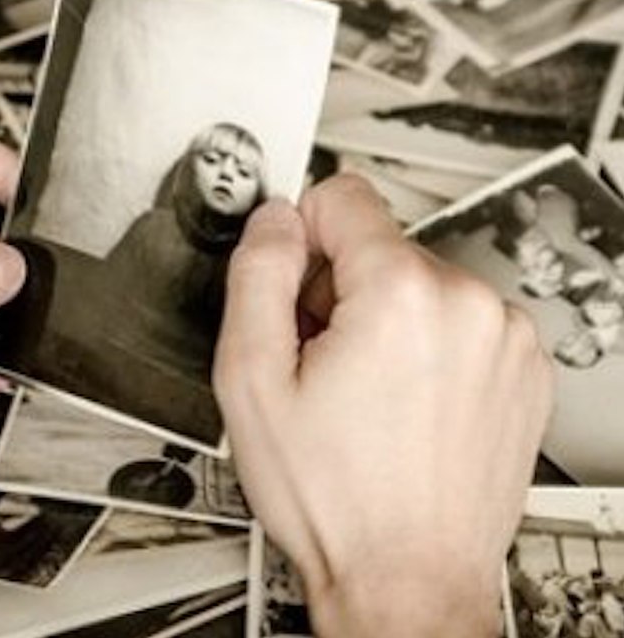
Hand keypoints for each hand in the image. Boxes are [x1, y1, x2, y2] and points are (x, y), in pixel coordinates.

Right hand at [214, 176, 551, 636]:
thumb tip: (273, 223)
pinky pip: (458, 324)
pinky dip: (427, 352)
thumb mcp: (250, 380)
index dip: (299, 239)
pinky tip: (401, 408)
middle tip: (320, 366)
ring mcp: (505, 339)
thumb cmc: (336, 499)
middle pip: (379, 247)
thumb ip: (254, 277)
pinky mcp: (523, 370)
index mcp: (402, 296)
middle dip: (340, 293)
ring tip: (363, 396)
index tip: (290, 282)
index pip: (343, 196)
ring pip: (419, 286)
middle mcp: (468, 305)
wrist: (406, 578)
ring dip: (385, 323)